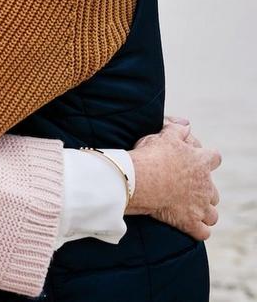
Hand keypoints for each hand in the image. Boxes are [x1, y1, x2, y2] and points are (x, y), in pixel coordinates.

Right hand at [127, 120, 221, 239]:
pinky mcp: (190, 222)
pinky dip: (198, 230)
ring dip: (204, 213)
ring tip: (189, 210)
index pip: (215, 158)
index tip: (197, 161)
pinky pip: (203, 232)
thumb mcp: (164, 136)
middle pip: (214, 192)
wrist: (140, 181)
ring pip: (212, 214)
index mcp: (201, 162)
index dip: (207, 160)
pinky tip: (190, 227)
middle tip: (185, 189)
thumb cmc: (151, 157)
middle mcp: (206, 185)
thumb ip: (178, 129)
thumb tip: (187, 124)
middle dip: (204, 192)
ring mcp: (200, 206)